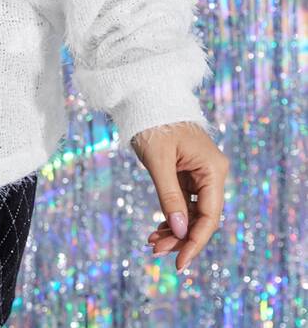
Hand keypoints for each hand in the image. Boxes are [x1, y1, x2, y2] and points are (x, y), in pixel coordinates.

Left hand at [131, 121, 228, 271]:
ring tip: (152, 243)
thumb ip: (169, 196)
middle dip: (180, 237)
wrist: (145, 95)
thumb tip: (178, 232)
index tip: (179, 262)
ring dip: (174, 230)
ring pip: (192, 212)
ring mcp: (200, 173)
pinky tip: (157, 230)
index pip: (209, 216)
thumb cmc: (153, 122)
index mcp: (213, 169)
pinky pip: (184, 202)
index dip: (195, 242)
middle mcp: (212, 173)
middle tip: (156, 251)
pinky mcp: (187, 172)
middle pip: (202, 217)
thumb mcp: (158, 160)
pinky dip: (171, 216)